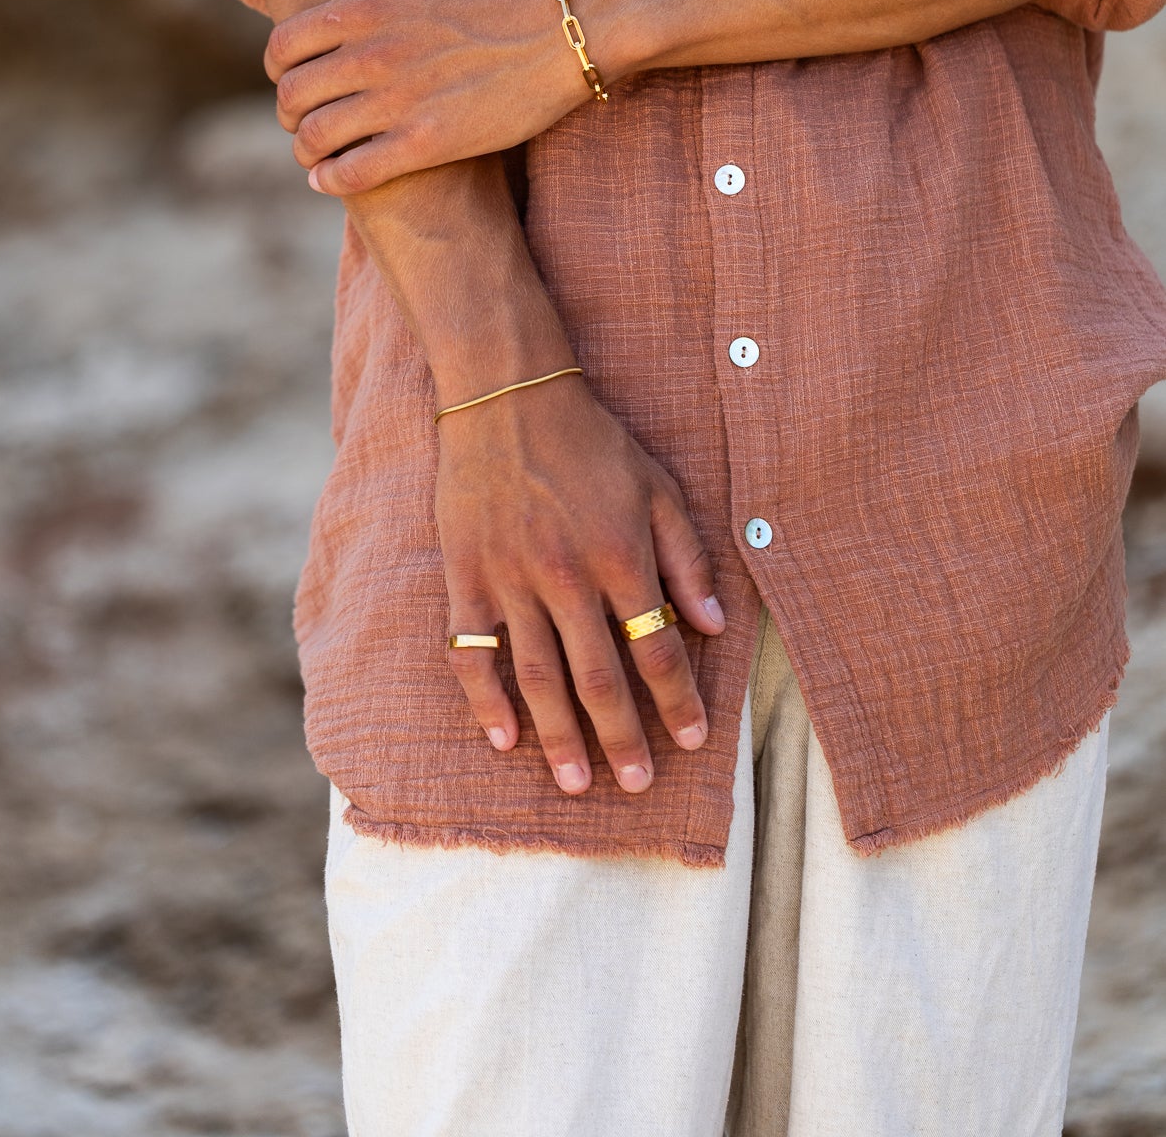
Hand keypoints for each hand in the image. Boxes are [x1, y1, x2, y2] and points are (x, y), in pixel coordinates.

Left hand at [264, 0, 587, 195]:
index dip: (277, 68)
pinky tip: (332, 179)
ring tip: (316, 152)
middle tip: (303, 119)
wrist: (568, 24)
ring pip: (316, 138)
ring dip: (305, 150)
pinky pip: (353, 172)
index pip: (283, 46)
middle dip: (288, 113)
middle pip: (292, 96)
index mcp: (365, 7)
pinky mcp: (428, 142)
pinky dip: (331, 180)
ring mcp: (398, 101)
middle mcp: (372, 55)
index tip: (291, 77)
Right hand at [436, 370, 724, 793]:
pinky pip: (472, 652)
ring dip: (559, 736)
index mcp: (620, 554)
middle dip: (622, 738)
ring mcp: (510, 579)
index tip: (694, 741)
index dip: (678, 699)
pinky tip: (503, 738)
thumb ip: (688, 557)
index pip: (656, 646)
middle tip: (638, 785)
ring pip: (538, 676)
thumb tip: (715, 626)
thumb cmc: (592, 441)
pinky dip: (486, 700)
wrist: (506, 395)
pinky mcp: (465, 576)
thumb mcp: (657, 487)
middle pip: (598, 677)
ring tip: (577, 784)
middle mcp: (566, 576)